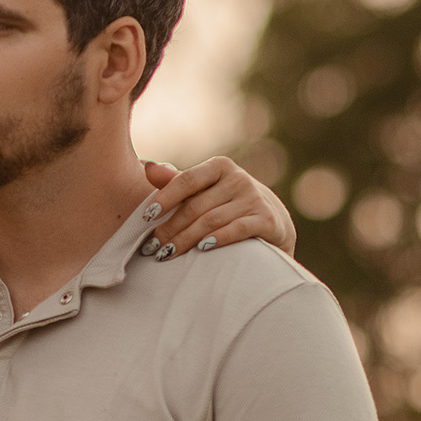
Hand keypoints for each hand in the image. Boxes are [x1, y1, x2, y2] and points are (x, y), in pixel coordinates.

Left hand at [137, 156, 297, 260]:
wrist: (274, 222)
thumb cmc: (229, 205)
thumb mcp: (205, 190)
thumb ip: (177, 181)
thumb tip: (147, 167)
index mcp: (220, 167)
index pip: (186, 180)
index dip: (164, 198)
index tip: (146, 217)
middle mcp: (239, 179)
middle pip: (195, 206)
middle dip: (170, 228)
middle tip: (151, 247)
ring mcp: (254, 198)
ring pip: (211, 220)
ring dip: (185, 239)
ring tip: (166, 254)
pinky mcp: (267, 219)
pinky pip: (237, 229)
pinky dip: (218, 239)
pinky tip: (201, 248)